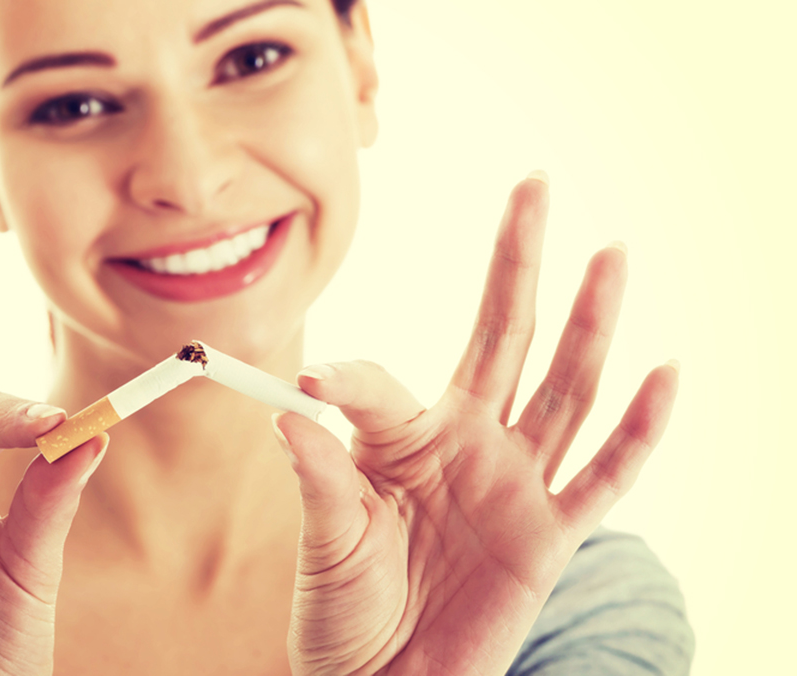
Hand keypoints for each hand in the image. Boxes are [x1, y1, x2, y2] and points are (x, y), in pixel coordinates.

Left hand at [275, 175, 678, 675]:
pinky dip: (639, 429)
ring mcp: (514, 484)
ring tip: (610, 253)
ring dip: (589, 320)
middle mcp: (466, 444)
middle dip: (517, 262)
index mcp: (402, 438)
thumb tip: (297, 407)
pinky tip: (664, 371)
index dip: (348, 379)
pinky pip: (605, 478)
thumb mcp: (324, 538)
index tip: (310, 384)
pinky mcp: (549, 535)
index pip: (384, 381)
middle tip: (533, 184)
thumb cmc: (344, 611)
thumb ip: (318, 472)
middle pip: (501, 335)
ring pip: (563, 387)